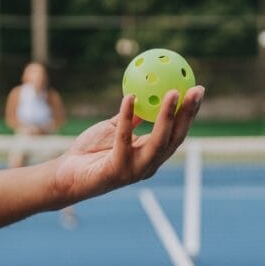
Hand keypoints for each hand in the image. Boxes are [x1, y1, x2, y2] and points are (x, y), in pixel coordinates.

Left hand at [52, 86, 203, 202]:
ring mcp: (135, 170)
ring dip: (167, 117)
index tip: (198, 90)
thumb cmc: (90, 152)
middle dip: (188, 115)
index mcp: (151, 155)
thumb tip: (147, 92)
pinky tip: (129, 97)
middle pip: (176, 139)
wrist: (66, 175)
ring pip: (158, 142)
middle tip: (196, 90)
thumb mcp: (116, 129)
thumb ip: (132, 117)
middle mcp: (148, 165)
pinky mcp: (117, 171)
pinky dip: (127, 118)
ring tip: (173, 93)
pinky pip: (124, 139)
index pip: (177, 133)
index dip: (190, 113)